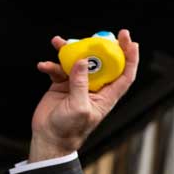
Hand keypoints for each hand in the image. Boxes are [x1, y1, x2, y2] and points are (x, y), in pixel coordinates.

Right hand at [29, 29, 138, 160]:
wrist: (49, 139)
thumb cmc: (69, 130)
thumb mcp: (79, 108)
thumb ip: (81, 84)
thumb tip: (83, 61)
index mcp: (107, 95)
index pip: (125, 73)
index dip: (130, 57)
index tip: (129, 40)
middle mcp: (95, 87)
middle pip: (102, 62)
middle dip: (98, 46)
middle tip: (94, 35)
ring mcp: (78, 84)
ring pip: (78, 61)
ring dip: (69, 51)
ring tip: (58, 42)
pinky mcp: (62, 84)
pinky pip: (59, 69)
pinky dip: (51, 65)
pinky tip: (43, 66)